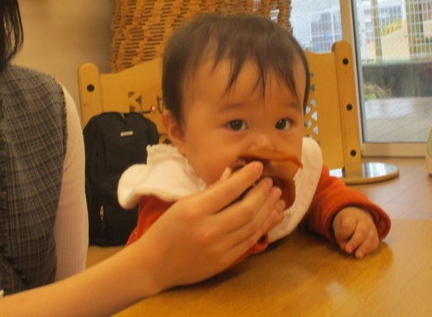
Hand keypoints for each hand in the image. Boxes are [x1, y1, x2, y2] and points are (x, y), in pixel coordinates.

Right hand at [135, 161, 283, 291]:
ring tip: (277, 197)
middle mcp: (209, 229)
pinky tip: (271, 216)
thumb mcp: (183, 204)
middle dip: (262, 194)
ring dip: (268, 209)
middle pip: (246, 209)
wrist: (155, 265)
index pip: (228, 190)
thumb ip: (210, 191)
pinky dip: (263, 227)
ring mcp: (219, 248)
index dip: (246, 177)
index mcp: (195, 211)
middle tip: (271, 182)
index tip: (258, 166)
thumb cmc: (166, 230)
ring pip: (252, 226)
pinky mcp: (225, 261)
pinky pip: (250, 241)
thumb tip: (232, 174)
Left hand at [332, 206, 379, 258]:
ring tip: (358, 256)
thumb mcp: (338, 224)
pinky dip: (369, 250)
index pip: (348, 225)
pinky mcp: (376, 237)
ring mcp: (372, 229)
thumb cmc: (345, 222)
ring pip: (370, 238)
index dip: (344, 233)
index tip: (340, 240)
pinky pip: (375, 244)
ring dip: (364, 248)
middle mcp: (364, 221)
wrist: (359, 215)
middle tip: (348, 250)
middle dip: (355, 242)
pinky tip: (363, 254)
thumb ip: (340, 235)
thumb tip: (345, 248)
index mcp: (351, 216)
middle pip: (361, 231)